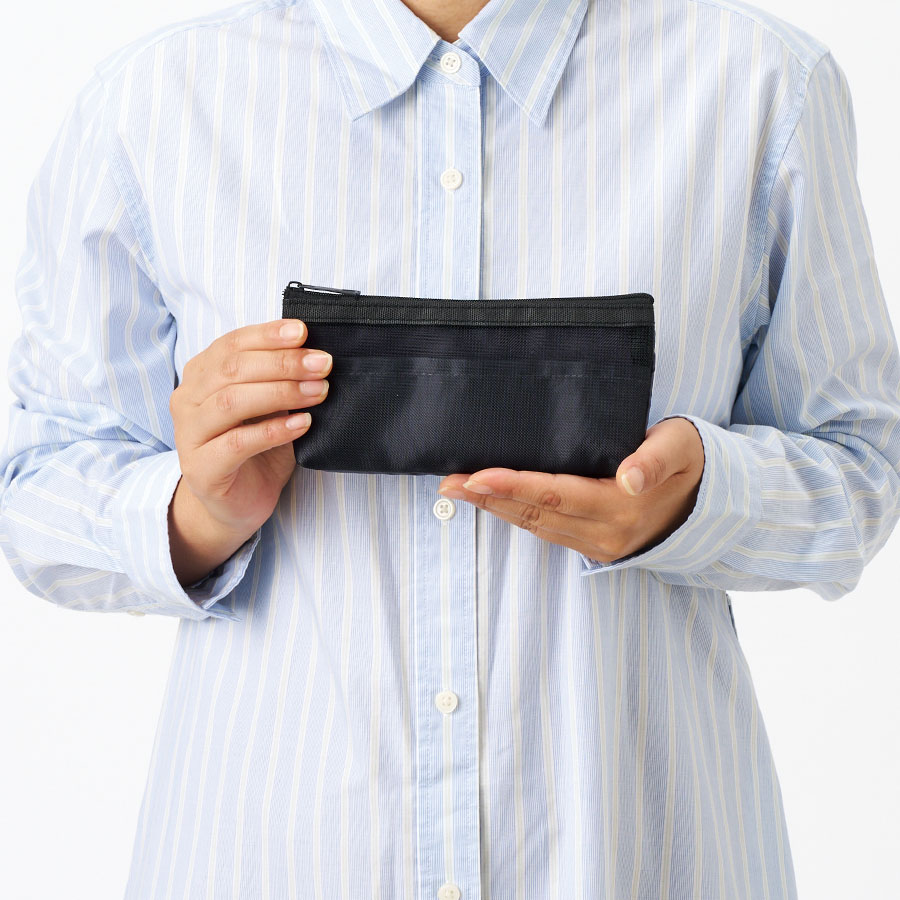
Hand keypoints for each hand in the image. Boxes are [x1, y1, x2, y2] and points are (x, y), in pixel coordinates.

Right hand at [169, 318, 331, 536]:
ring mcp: (189, 435)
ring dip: (281, 393)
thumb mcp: (269, 405)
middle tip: (321, 365)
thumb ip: (278, 378)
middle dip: (283, 363)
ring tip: (317, 392)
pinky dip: (273, 430)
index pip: (232, 344)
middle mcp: (187, 400)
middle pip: (233, 370)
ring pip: (231, 402)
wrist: (237, 503)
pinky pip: (237, 443)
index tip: (303, 332)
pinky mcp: (202, 469)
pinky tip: (302, 424)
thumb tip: (313, 351)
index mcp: (200, 375)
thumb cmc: (256, 448)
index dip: (267, 335)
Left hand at [436, 417, 704, 563]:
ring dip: (495, 509)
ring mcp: (599, 544)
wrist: (713, 504)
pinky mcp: (595, 547)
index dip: (512, 486)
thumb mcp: (681, 448)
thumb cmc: (693, 462)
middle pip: (536, 514)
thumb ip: (655, 459)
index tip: (474, 477)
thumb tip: (630, 477)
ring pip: (537, 526)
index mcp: (623, 506)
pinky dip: (517, 516)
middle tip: (446, 484)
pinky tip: (494, 503)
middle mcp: (606, 532)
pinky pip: (548, 531)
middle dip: (488, 499)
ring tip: (458, 491)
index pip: (555, 494)